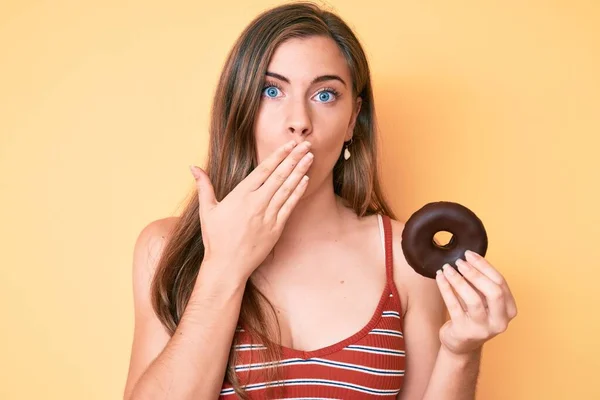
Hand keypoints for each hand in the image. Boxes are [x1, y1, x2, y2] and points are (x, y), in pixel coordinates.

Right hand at [189, 140, 312, 280]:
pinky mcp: (276, 228)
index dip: (278, 155)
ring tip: (309, 157)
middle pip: (279, 175)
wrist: (227, 266)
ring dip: (299, 171)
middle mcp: (256, 203)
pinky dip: (298, 192)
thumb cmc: (215, 238)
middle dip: (293, 158)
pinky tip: (305, 180)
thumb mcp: (207, 210)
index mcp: (240, 195)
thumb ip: (204, 186)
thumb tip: (193, 166)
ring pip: (287, 188)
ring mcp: (268, 215)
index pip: (263, 170)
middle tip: (306, 144)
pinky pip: (289, 206)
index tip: (289, 144)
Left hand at [435, 250, 517, 355]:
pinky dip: (445, 288)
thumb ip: (481, 283)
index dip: (484, 266)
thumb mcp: (483, 300)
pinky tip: (440, 277)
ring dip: (458, 280)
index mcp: (509, 310)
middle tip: (459, 262)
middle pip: (493, 291)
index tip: (469, 254)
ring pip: (473, 299)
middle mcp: (500, 321)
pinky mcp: (464, 331)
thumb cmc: (473, 316)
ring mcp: (482, 328)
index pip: (500, 282)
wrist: (461, 344)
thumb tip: (469, 258)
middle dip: (475, 273)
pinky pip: (453, 305)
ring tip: (447, 268)